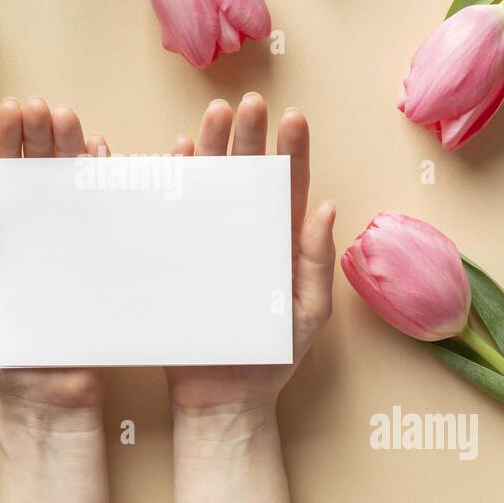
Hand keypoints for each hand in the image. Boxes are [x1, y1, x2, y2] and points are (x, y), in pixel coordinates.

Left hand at [0, 97, 110, 427]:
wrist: (50, 401)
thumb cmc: (6, 358)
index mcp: (1, 242)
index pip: (3, 182)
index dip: (6, 145)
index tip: (12, 110)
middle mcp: (35, 236)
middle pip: (38, 175)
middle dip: (41, 136)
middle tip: (44, 105)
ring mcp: (69, 246)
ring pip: (70, 188)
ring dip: (70, 151)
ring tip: (71, 118)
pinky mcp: (98, 260)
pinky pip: (103, 216)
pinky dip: (105, 184)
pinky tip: (103, 155)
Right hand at [164, 93, 336, 416]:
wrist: (224, 398)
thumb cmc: (273, 357)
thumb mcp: (308, 311)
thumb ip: (317, 262)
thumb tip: (327, 208)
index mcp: (283, 242)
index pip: (289, 186)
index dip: (292, 151)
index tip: (294, 118)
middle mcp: (248, 233)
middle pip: (249, 173)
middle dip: (248, 135)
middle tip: (248, 104)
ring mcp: (212, 241)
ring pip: (212, 184)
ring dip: (212, 147)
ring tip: (214, 115)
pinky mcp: (181, 255)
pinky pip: (176, 212)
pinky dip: (175, 181)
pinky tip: (177, 153)